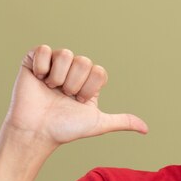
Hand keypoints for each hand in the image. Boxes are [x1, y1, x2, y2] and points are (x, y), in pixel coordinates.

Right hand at [3, 45, 147, 149]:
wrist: (37, 131)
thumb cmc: (65, 129)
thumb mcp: (98, 124)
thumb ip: (122, 121)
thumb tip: (146, 129)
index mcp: (87, 81)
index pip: (98, 70)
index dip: (90, 87)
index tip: (79, 101)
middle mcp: (71, 70)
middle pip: (84, 61)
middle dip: (75, 84)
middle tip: (64, 97)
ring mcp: (53, 64)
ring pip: (66, 55)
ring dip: (59, 78)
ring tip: (50, 90)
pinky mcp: (33, 60)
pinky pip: (45, 50)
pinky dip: (42, 67)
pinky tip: (38, 80)